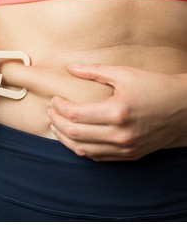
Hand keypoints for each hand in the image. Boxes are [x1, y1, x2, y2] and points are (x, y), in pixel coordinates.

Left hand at [48, 64, 186, 160]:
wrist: (185, 109)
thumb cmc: (155, 87)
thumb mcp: (125, 74)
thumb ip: (94, 71)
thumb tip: (71, 68)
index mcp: (117, 112)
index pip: (74, 114)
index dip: (58, 107)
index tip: (54, 99)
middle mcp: (119, 134)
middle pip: (74, 133)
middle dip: (56, 121)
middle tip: (51, 112)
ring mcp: (124, 148)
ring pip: (81, 149)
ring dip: (64, 138)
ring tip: (56, 126)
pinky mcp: (128, 156)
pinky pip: (96, 157)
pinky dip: (80, 148)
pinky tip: (73, 138)